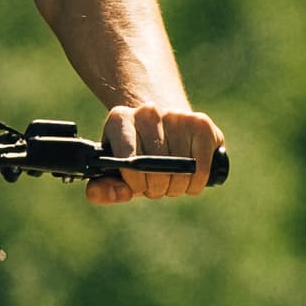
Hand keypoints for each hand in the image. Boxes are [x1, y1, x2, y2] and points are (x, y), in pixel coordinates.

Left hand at [89, 101, 223, 204]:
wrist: (164, 127)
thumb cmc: (137, 156)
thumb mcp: (116, 171)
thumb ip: (104, 188)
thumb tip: (114, 193)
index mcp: (120, 120)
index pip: (130, 163)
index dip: (136, 185)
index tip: (138, 185)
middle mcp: (148, 112)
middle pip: (157, 171)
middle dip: (157, 189)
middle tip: (156, 184)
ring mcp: (175, 115)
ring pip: (181, 173)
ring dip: (176, 188)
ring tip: (171, 179)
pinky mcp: (200, 123)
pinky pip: (200, 169)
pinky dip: (195, 184)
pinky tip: (189, 178)